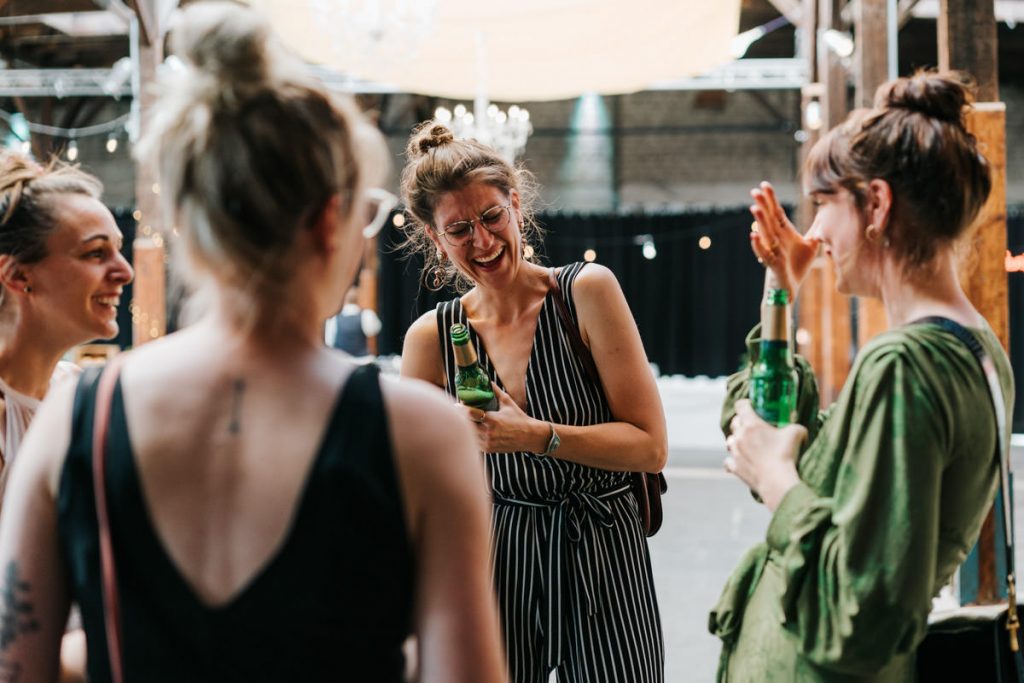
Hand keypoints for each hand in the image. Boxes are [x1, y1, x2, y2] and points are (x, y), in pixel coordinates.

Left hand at [463, 383, 546, 453]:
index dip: (461, 408)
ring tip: (465, 419)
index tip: (457, 404)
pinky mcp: (488, 449)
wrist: (529, 436)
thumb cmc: (518, 418)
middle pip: (466, 425)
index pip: (470, 413)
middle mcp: (488, 432)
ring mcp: (487, 442)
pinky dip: (472, 435)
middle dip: (462, 418)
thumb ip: (496, 391)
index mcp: (492, 420)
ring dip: (467, 427)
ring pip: (469, 434)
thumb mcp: (507, 402)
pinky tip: (473, 429)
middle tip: (459, 411)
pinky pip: (474, 442)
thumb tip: (488, 381)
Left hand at [724, 399, 805, 510]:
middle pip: (734, 422)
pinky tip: (739, 462)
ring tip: (745, 444)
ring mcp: (735, 452)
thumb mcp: (796, 433)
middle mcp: (739, 436)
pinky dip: (732, 461)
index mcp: (751, 424)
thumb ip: (796, 427)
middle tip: (751, 426)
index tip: (751, 406)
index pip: (741, 406)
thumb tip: (800, 430)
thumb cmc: (785, 454)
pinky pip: (728, 461)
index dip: (745, 404)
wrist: (776, 480)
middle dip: (741, 422)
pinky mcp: (734, 466)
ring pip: (729, 441)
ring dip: (735, 441)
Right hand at [749, 181, 819, 297]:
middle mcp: (776, 239)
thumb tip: (828, 215)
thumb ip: (817, 229)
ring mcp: (773, 250)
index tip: (764, 185)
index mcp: (784, 232)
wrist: (791, 287)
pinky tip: (753, 236)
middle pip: (768, 219)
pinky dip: (758, 245)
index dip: (771, 199)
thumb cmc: (797, 266)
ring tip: (754, 209)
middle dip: (762, 205)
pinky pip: (764, 253)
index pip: (776, 212)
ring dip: (760, 222)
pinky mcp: (772, 264)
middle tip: (754, 191)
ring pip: (765, 233)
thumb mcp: (811, 244)